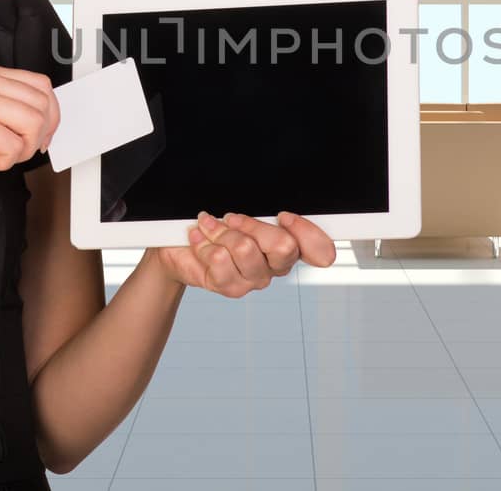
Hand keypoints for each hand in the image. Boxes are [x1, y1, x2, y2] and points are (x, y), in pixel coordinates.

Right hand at [0, 60, 59, 175]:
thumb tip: (30, 120)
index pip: (40, 84)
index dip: (49, 113)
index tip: (40, 135)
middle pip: (43, 103)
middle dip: (41, 134)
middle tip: (21, 150)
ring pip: (34, 123)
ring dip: (23, 149)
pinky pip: (12, 145)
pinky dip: (3, 162)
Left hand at [151, 211, 336, 296]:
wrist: (180, 246)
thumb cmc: (216, 225)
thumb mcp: (242, 212)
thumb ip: (263, 212)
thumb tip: (276, 211)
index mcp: (289, 245)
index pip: (320, 250)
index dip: (306, 232)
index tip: (284, 216)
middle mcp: (276, 266)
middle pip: (284, 247)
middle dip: (253, 225)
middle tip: (232, 219)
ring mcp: (254, 279)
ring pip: (246, 249)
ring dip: (221, 231)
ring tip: (209, 226)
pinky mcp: (231, 288)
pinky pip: (220, 260)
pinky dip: (204, 243)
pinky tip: (199, 240)